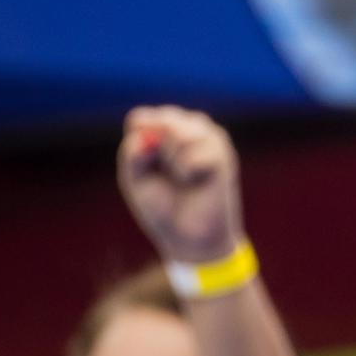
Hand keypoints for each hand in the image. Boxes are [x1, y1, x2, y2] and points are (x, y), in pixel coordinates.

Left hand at [118, 107, 245, 264]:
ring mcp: (207, 137)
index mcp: (162, 134)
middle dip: (157, 150)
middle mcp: (187, 129)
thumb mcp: (136, 180)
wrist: (190, 237)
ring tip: (182, 179)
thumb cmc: (162, 207)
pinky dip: (187, 169)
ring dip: (173, 160)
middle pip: (163, 119)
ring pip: (179, 131)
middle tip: (165, 174)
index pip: (141, 119)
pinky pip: (194, 150)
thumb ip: (133, 155)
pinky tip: (195, 181)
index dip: (138, 140)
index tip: (143, 164)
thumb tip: (145, 135)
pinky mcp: (222, 151)